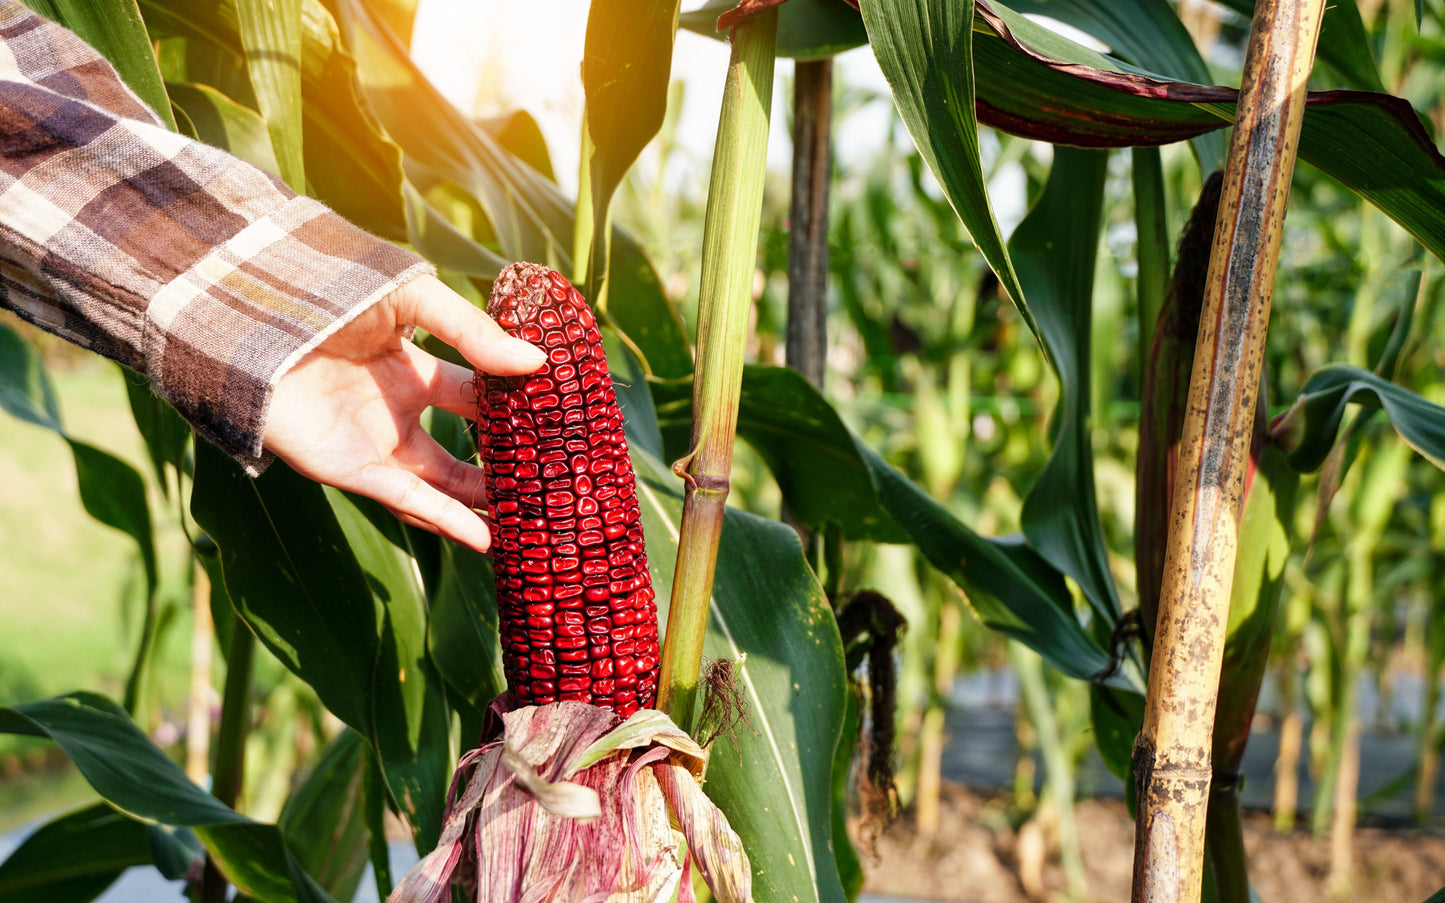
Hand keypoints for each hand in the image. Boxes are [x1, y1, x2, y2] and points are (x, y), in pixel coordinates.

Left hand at [263, 274, 544, 552]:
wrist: (252, 314)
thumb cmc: (328, 294)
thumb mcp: (412, 301)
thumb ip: (472, 333)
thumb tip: (537, 361)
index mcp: (411, 367)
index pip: (475, 395)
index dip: (514, 409)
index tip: (560, 424)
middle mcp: (397, 410)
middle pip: (462, 450)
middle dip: (502, 468)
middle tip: (551, 484)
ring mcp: (375, 443)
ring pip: (440, 485)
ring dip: (481, 505)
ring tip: (531, 523)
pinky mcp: (352, 469)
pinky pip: (408, 501)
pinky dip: (446, 521)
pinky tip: (486, 537)